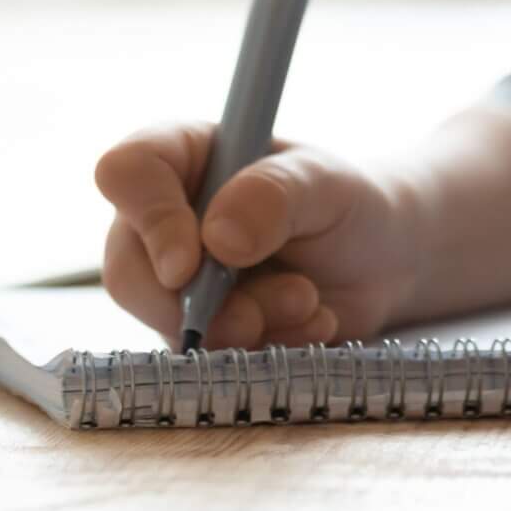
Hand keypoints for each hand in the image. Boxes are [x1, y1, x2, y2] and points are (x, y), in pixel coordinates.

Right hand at [93, 122, 422, 349]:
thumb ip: (273, 196)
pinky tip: (311, 323)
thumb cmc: (347, 204)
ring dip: (242, 325)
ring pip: (165, 321)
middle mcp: (168, 216)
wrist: (383, 263)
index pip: (127, 172)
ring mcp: (179, 278)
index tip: (189, 265)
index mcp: (186, 156)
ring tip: (307, 302)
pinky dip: (261, 348)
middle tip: (251, 316)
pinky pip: (208, 355)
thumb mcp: (324, 184)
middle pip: (127, 267)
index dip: (148, 218)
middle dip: (189, 304)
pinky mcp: (202, 327)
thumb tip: (217, 240)